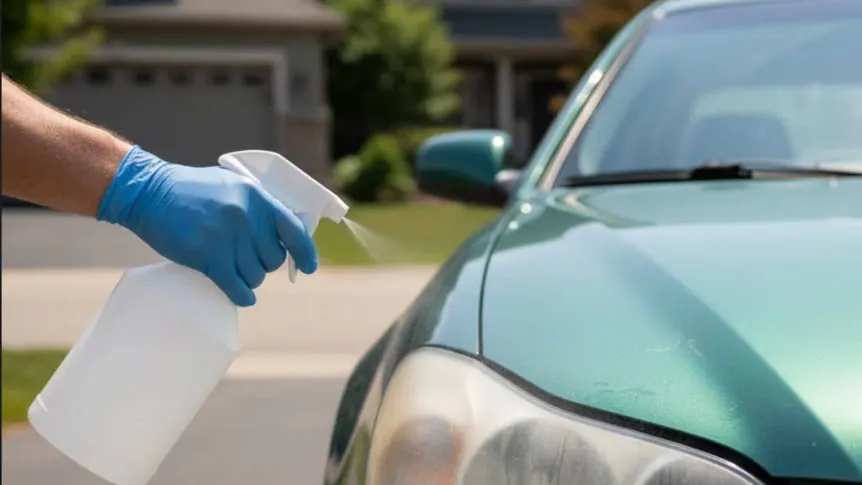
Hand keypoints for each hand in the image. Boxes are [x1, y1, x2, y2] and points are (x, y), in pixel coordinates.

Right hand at [98, 145, 317, 305]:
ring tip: (236, 271)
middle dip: (264, 264)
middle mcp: (247, 217)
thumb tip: (285, 229)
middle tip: (247, 259)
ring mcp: (228, 237)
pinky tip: (242, 295)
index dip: (305, 252)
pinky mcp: (208, 256)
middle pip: (273, 259)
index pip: (294, 230)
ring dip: (249, 279)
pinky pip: (236, 286)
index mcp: (257, 197)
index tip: (309, 267)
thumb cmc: (193, 189)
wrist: (150, 193)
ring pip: (255, 275)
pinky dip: (242, 295)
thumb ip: (258, 205)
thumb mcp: (233, 184)